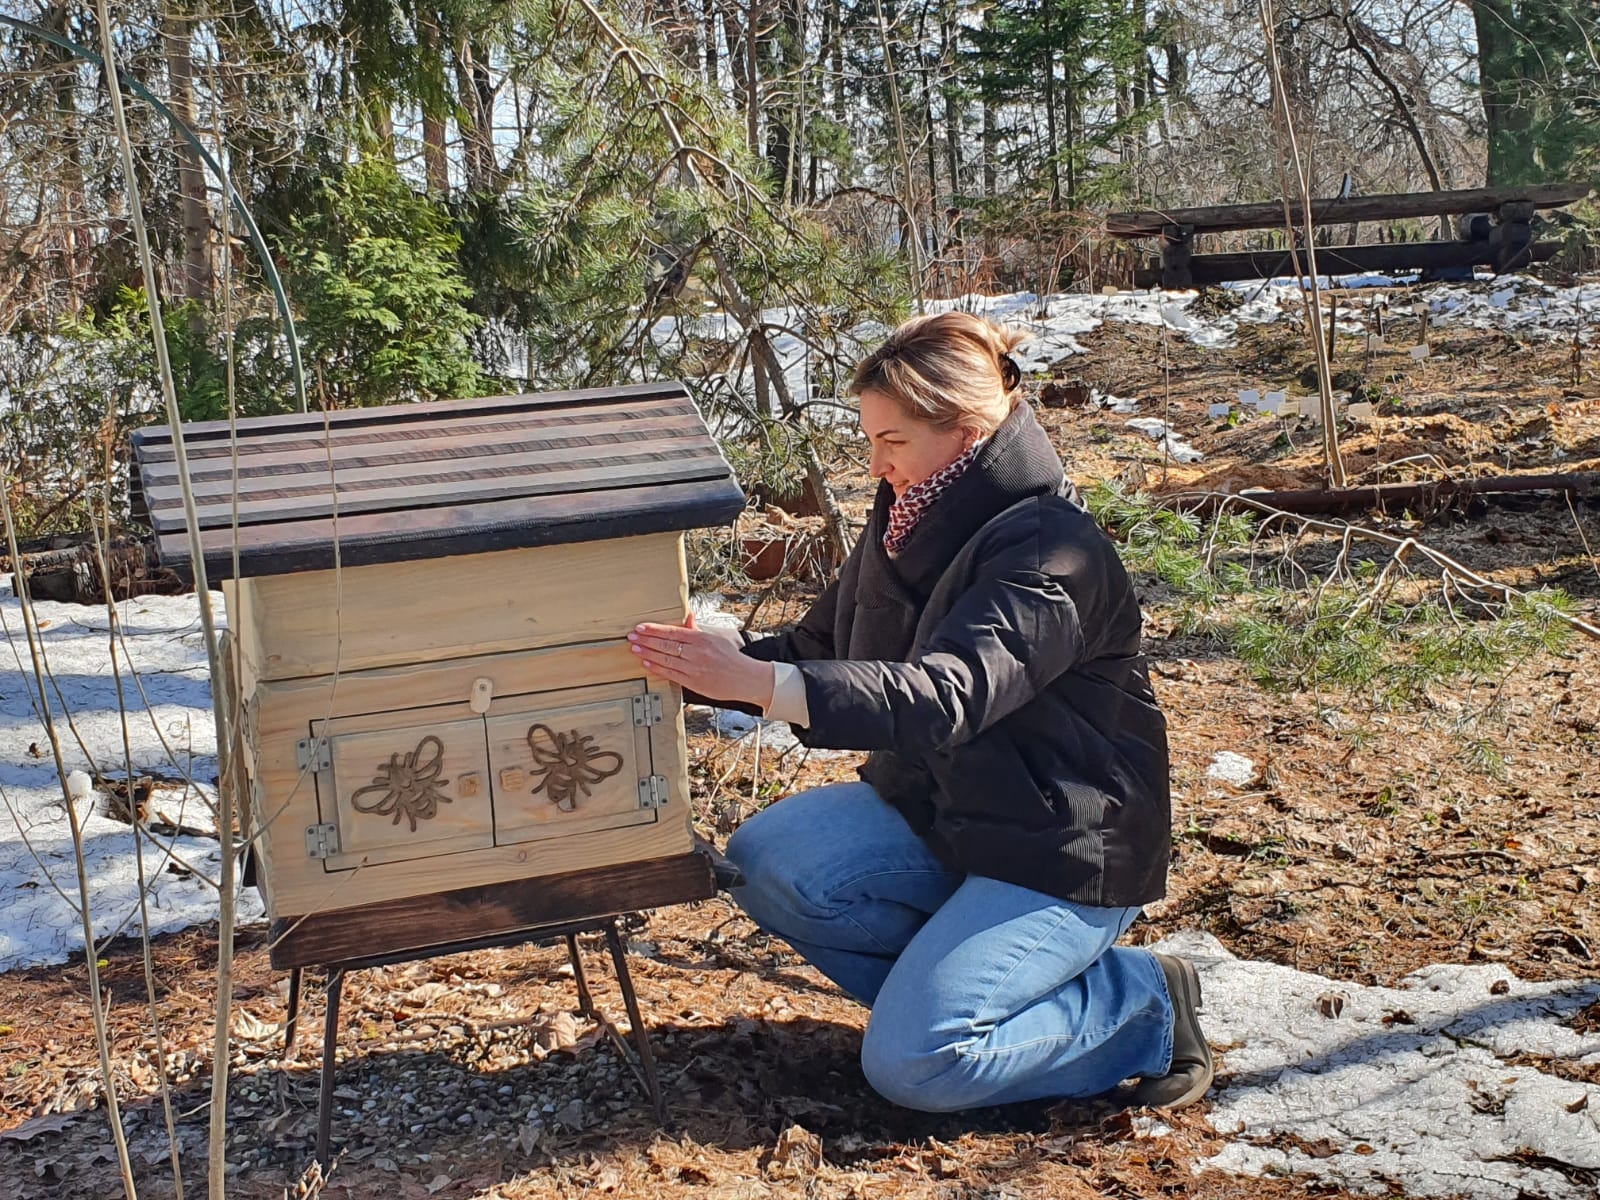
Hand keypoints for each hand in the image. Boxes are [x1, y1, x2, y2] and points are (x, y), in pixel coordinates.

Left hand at [629, 614, 775, 708]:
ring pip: (665, 659)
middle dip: (646, 640)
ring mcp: (694, 668)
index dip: (654, 630)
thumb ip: (698, 631)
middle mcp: (697, 652)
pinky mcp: (694, 682)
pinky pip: (671, 674)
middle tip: (632, 637)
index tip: (640, 627)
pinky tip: (647, 664)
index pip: (673, 632)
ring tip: (635, 649)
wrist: (746, 678)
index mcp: (702, 639)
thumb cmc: (733, 658)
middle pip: (666, 645)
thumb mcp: (717, 639)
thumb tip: (688, 618)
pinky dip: (657, 668)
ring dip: (648, 654)